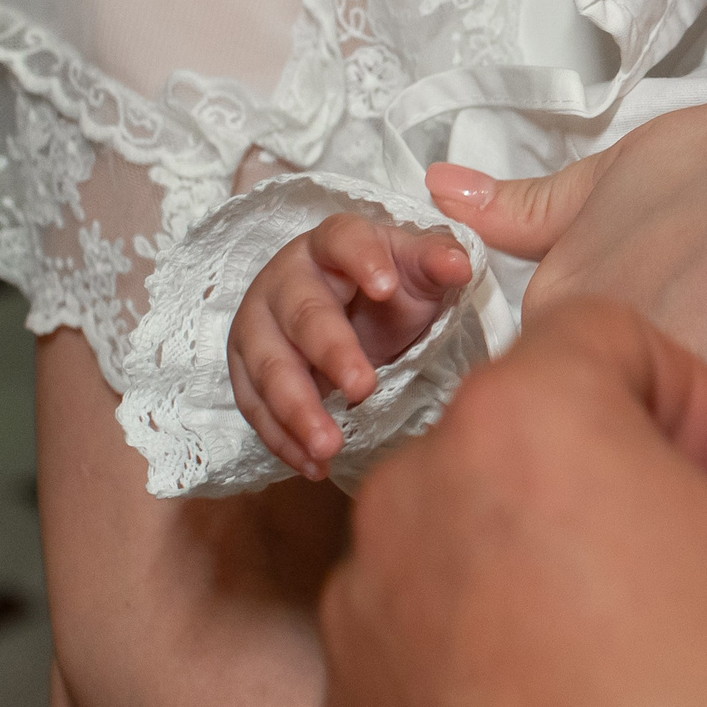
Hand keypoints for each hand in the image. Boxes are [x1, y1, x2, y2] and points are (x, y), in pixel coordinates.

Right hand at [227, 213, 473, 479]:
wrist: (353, 315)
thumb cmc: (391, 286)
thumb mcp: (420, 270)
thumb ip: (437, 261)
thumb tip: (459, 265)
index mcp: (332, 243)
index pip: (342, 240)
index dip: (361, 260)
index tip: (386, 286)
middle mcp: (285, 279)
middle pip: (302, 314)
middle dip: (330, 353)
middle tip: (363, 388)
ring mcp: (258, 325)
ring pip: (269, 367)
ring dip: (297, 409)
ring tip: (330, 445)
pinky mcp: (246, 370)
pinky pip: (254, 407)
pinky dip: (282, 439)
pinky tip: (314, 465)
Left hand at [316, 298, 706, 706]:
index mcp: (523, 417)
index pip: (607, 334)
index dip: (687, 394)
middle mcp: (414, 490)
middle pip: (529, 432)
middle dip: (608, 474)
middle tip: (688, 566)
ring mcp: (367, 605)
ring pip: (468, 534)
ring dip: (538, 561)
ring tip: (621, 652)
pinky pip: (425, 639)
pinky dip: (484, 655)